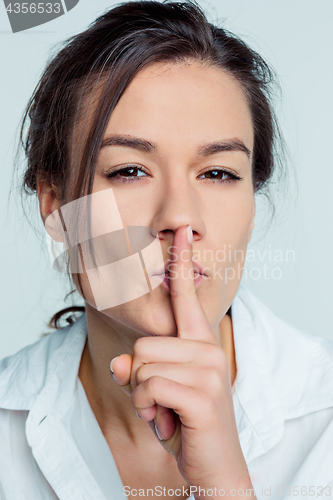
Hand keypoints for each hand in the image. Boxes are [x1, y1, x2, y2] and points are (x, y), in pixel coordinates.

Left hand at [110, 225, 254, 498]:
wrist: (214, 464)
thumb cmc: (185, 423)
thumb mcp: (155, 392)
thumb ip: (138, 370)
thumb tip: (121, 362)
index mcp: (199, 342)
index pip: (186, 294)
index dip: (182, 261)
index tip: (182, 230)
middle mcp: (207, 348)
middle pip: (142, 344)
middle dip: (139, 380)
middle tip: (161, 402)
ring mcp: (208, 369)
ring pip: (140, 366)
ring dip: (142, 397)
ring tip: (166, 411)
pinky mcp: (203, 392)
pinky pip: (147, 386)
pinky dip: (146, 409)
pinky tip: (168, 422)